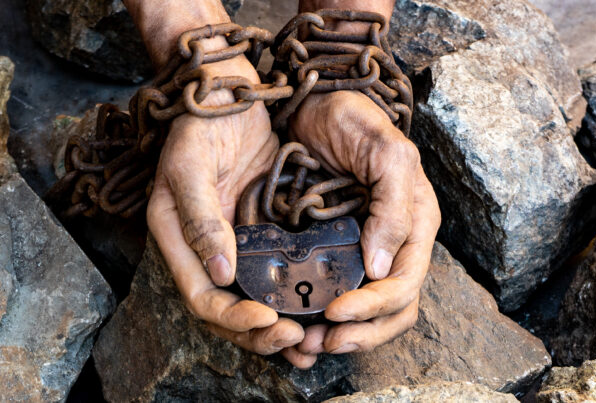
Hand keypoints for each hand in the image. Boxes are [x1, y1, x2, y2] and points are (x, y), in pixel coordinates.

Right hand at [146, 56, 313, 367]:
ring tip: (309, 341)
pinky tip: (317, 305)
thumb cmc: (201, 126)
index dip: (232, 317)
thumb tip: (220, 274)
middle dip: (258, 332)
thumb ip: (201, 220)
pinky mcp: (262, 230)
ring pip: (254, 298)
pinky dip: (293, 294)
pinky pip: (276, 272)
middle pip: (228, 309)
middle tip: (297, 339)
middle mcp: (205, 249)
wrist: (228, 95)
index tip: (268, 319)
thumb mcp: (190, 168)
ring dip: (278, 324)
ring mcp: (235, 243)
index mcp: (178, 240)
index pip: (202, 297)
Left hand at [285, 91, 440, 359]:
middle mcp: (396, 242)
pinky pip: (341, 292)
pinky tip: (303, 322)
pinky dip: (325, 315)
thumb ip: (393, 206)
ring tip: (308, 342)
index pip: (405, 282)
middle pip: (393, 308)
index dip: (374, 306)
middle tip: (319, 343)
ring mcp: (368, 247)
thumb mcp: (384, 151)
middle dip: (360, 333)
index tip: (336, 313)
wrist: (314, 106)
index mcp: (415, 222)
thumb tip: (381, 268)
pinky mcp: (339, 246)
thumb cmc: (352, 120)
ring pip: (369, 310)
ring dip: (343, 334)